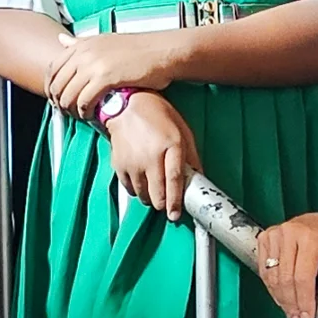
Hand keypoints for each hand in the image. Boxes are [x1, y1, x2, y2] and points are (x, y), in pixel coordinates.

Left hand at [44, 30, 180, 119]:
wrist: (162, 51)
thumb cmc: (138, 49)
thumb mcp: (105, 40)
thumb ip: (81, 43)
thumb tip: (61, 41)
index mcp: (82, 44)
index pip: (53, 68)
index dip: (51, 87)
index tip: (57, 98)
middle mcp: (84, 53)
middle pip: (58, 84)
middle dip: (59, 101)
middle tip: (66, 111)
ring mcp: (94, 65)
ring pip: (68, 95)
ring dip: (70, 109)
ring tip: (79, 115)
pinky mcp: (106, 78)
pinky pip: (84, 100)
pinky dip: (84, 111)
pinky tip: (91, 115)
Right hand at [107, 93, 200, 218]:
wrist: (125, 104)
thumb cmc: (157, 114)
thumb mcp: (182, 129)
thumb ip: (191, 155)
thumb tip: (198, 177)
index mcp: (171, 144)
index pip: (174, 180)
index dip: (176, 200)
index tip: (176, 213)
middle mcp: (151, 155)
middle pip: (157, 194)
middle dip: (163, 204)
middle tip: (167, 203)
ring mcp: (133, 161)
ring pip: (143, 195)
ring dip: (150, 197)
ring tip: (154, 187)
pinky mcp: (119, 164)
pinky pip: (130, 188)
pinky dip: (137, 189)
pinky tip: (142, 179)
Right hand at [256, 212, 317, 317]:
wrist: (315, 221)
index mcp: (309, 236)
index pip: (303, 275)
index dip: (304, 299)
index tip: (307, 315)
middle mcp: (288, 233)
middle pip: (286, 279)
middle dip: (292, 303)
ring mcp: (273, 235)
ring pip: (272, 277)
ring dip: (281, 299)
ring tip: (291, 311)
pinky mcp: (263, 239)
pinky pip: (264, 271)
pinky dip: (272, 288)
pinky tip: (281, 297)